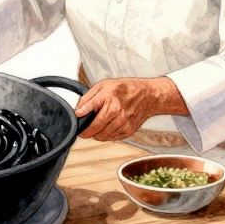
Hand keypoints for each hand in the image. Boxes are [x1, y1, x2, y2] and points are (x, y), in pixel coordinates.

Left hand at [74, 77, 188, 140]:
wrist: (148, 95)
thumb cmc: (124, 89)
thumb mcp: (104, 85)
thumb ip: (89, 97)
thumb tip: (77, 109)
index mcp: (109, 97)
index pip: (90, 107)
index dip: (80, 114)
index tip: (76, 117)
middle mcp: (117, 110)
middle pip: (96, 127)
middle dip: (86, 132)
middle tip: (82, 132)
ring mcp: (124, 121)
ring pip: (104, 135)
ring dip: (96, 135)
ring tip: (93, 131)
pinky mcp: (130, 129)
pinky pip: (113, 138)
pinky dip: (106, 136)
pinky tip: (105, 131)